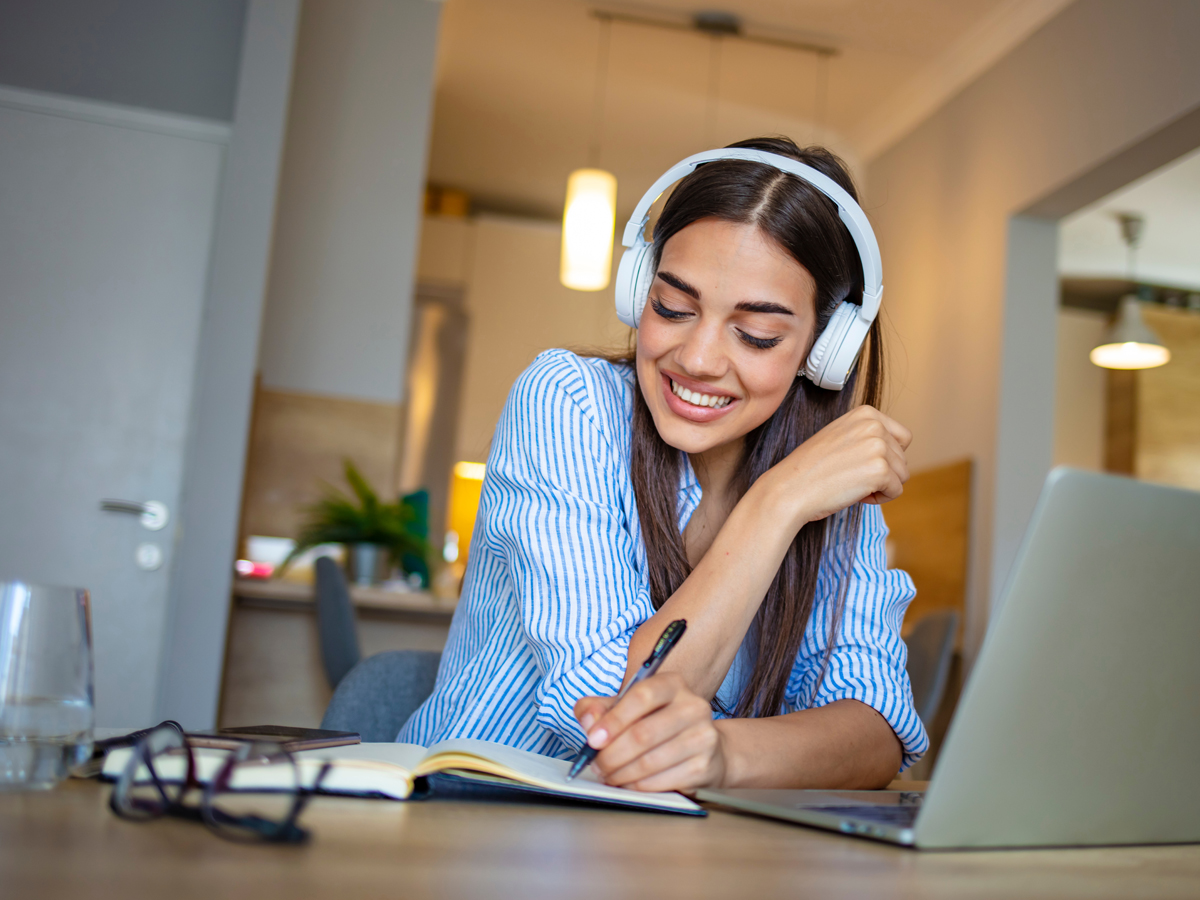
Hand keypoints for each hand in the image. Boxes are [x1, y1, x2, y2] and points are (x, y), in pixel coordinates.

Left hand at [573, 672, 724, 792]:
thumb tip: (588, 722)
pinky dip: (638, 786)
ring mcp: (703, 737)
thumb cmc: (659, 724)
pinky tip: (628, 783)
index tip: (593, 739)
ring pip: (650, 761)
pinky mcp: (704, 766)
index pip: (641, 696)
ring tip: (609, 775)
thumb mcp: (628, 708)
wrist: (707, 748)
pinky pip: (662, 781)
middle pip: (643, 733)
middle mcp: (693, 706)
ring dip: (621, 773)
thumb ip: (601, 709)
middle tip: (597, 765)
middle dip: (612, 755)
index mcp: (672, 684)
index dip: (614, 720)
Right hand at [768, 405, 910, 524]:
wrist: (790, 488)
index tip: (859, 463)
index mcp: (866, 413)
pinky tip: (854, 494)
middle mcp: (874, 425)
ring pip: (901, 475)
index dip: (886, 457)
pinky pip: (896, 491)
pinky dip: (878, 499)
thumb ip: (866, 436)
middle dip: (882, 473)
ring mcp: (878, 446)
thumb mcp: (840, 437)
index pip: (902, 438)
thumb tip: (896, 451)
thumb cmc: (810, 469)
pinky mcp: (880, 470)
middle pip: (902, 458)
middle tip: (850, 476)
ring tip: (851, 484)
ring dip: (881, 486)